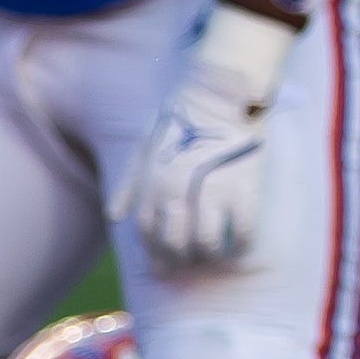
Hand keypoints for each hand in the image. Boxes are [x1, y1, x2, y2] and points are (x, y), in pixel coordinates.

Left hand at [119, 1, 292, 270]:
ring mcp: (212, 188)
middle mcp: (178, 188)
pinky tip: (240, 246)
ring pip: (206, 241)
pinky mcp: (244, 185)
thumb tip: (115, 216)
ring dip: (208, 255)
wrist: (217, 93)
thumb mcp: (143, 146)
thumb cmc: (178, 119)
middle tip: (188, 265)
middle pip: (174, 241)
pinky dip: (241, 243)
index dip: (154, 253)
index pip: (148, 231)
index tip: (163, 266)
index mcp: (153, 182)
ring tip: (213, 257)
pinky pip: (243, 228)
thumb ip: (129, 183)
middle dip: (179, 260)